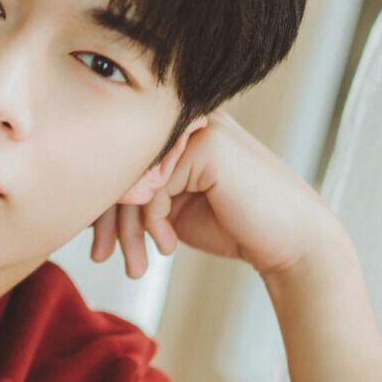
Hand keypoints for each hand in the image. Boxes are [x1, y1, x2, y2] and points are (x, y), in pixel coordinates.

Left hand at [92, 109, 347, 278]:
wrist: (292, 243)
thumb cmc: (235, 225)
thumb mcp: (174, 208)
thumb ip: (139, 194)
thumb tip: (89, 188)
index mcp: (179, 130)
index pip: (123, 158)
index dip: (104, 205)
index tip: (98, 247)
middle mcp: (188, 120)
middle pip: (122, 163)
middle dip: (108, 218)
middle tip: (102, 257)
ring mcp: (200, 127)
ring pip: (134, 177)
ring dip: (129, 228)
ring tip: (136, 262)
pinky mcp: (207, 144)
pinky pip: (154, 185)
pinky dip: (153, 221)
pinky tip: (168, 245)